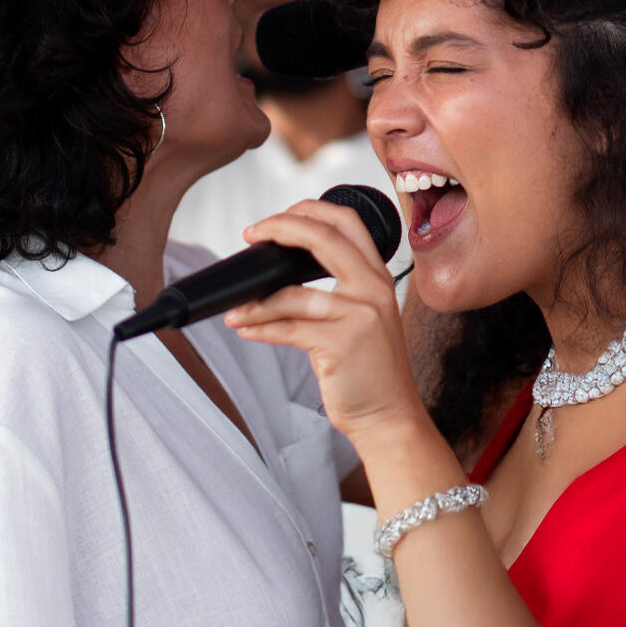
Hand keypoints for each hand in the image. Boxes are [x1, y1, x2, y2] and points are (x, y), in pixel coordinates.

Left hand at [223, 200, 427, 443]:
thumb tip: (280, 275)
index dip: (307, 210)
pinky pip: (289, 329)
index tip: (275, 221)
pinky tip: (246, 329)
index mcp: (378, 277)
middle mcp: (374, 289)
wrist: (389, 416)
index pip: (346, 221)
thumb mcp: (362, 318)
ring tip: (236, 308)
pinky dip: (261, 328)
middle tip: (251, 235)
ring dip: (256, 301)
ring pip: (295, 293)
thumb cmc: (368, 369)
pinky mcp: (343, 344)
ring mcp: (360, 315)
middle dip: (280, 228)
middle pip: (323, 238)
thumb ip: (335, 290)